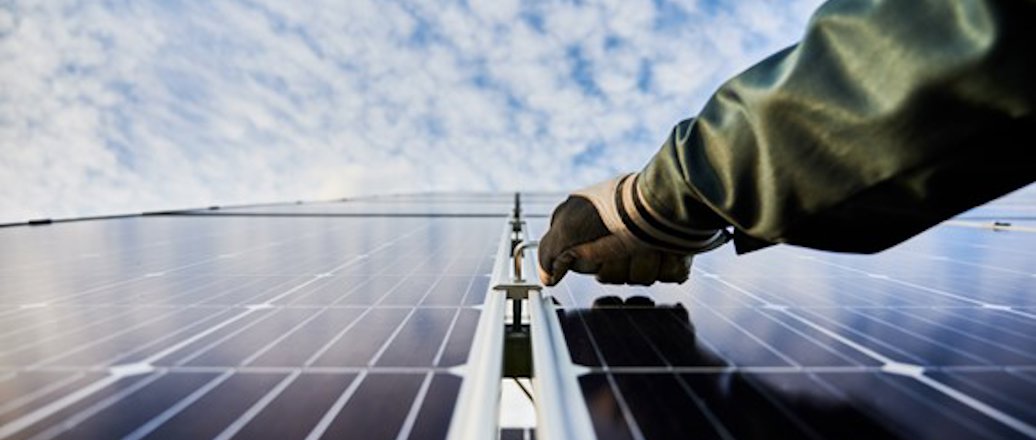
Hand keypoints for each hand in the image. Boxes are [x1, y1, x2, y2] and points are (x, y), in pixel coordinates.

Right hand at [538, 174, 728, 285]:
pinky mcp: (671, 252)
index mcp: (590, 227)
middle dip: (619, 263)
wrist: (666, 202)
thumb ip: (549, 253)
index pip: (580, 264)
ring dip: (646, 262)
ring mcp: (644, 244)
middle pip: (610, 275)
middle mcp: (616, 236)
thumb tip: (548, 278)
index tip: (593, 252)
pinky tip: (669, 247)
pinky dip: (670, 263)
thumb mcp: (567, 227)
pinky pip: (668, 274)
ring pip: (640, 277)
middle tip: (622, 244)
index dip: (589, 262)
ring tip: (649, 242)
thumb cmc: (615, 210)